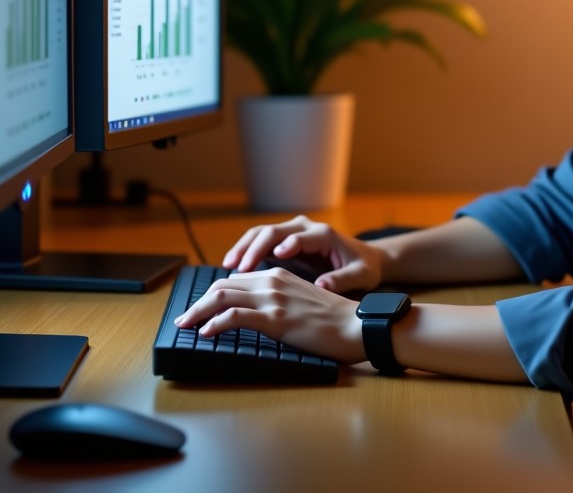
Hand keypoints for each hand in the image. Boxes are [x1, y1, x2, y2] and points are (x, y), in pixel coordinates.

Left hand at [173, 268, 363, 362]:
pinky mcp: (275, 318)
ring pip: (223, 297)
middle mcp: (272, 281)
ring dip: (198, 311)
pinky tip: (205, 332)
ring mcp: (273, 299)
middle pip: (223, 286)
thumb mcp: (301, 301)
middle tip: (183, 319)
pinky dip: (215, 323)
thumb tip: (255, 315)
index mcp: (278, 275)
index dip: (211, 294)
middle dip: (198, 302)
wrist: (355, 325)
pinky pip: (235, 317)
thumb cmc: (333, 319)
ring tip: (185, 324)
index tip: (197, 309)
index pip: (234, 280)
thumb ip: (278, 301)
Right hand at [222, 214, 387, 293]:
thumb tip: (322, 285)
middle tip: (237, 266)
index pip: (300, 237)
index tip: (274, 258)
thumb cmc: (364, 268)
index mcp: (324, 235)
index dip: (287, 245)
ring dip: (245, 247)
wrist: (366, 258)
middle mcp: (306, 227)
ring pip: (263, 233)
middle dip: (254, 247)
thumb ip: (342, 280)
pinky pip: (262, 240)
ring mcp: (294, 231)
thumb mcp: (361, 276)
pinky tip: (234, 266)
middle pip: (274, 231)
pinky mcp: (287, 239)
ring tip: (228, 265)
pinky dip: (247, 250)